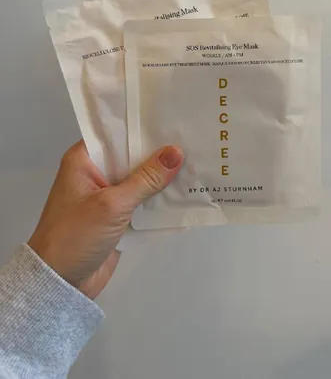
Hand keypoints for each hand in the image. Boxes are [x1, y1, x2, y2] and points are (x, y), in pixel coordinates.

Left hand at [28, 141, 182, 299]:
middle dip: (159, 153)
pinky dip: (159, 200)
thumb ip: (146, 179)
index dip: (143, 128)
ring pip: (140, 180)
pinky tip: (185, 193)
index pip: (116, 134)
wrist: (60, 283)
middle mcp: (95, 173)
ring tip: (196, 164)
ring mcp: (107, 196)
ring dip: (162, 178)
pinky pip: (142, 201)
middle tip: (192, 141)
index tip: (172, 121)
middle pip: (131, 157)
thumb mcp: (112, 204)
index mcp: (84, 160)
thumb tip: (175, 152)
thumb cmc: (76, 236)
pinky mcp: (117, 217)